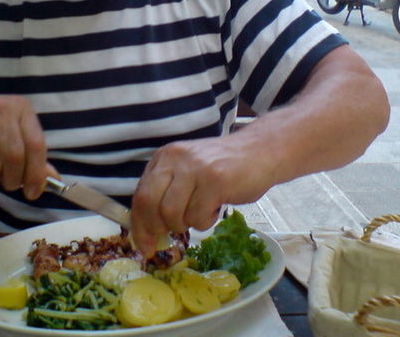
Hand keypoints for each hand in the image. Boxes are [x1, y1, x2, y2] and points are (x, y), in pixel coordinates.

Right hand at [0, 95, 55, 198]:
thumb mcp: (11, 142)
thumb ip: (34, 159)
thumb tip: (53, 179)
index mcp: (19, 107)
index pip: (36, 145)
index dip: (37, 173)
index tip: (34, 192)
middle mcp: (0, 108)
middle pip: (15, 157)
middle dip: (13, 179)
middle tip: (8, 183)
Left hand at [129, 136, 268, 257]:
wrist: (260, 152)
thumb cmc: (224, 168)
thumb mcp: (188, 172)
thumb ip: (167, 192)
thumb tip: (147, 230)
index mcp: (165, 157)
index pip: (140, 194)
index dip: (139, 225)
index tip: (144, 246)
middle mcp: (175, 158)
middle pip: (149, 204)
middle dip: (157, 228)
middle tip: (170, 237)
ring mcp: (195, 168)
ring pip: (173, 214)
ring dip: (186, 224)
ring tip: (202, 213)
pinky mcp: (214, 180)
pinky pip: (197, 216)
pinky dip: (205, 222)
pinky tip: (216, 208)